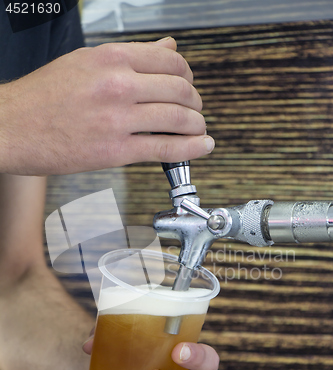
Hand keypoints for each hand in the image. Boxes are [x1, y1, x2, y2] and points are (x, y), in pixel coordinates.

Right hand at [0, 37, 213, 175]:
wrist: (12, 128)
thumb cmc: (41, 97)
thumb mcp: (85, 62)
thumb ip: (130, 57)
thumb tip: (167, 48)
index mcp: (110, 58)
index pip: (169, 60)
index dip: (187, 75)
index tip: (188, 85)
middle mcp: (117, 84)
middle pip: (179, 89)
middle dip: (195, 102)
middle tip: (195, 110)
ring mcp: (117, 118)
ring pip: (178, 118)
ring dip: (197, 125)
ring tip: (199, 130)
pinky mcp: (116, 151)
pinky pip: (165, 148)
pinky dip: (191, 148)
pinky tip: (201, 147)